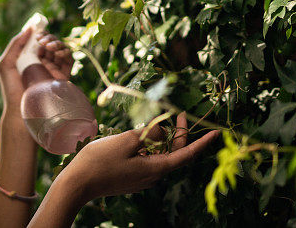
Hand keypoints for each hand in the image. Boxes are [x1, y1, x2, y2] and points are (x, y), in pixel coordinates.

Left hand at [0, 26, 72, 114]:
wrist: (20, 109)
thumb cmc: (11, 88)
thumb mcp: (6, 63)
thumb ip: (15, 44)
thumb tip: (29, 28)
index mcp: (30, 58)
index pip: (39, 41)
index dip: (40, 34)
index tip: (37, 33)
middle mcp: (43, 63)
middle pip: (51, 43)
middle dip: (49, 37)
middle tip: (42, 41)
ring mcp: (54, 69)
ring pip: (61, 49)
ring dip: (57, 43)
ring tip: (49, 47)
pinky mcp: (63, 77)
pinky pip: (69, 60)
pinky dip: (66, 52)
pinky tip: (58, 53)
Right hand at [59, 113, 219, 204]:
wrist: (78, 183)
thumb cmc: (100, 161)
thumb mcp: (126, 141)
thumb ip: (149, 134)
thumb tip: (163, 131)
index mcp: (155, 168)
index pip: (186, 154)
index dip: (202, 142)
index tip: (217, 133)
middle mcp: (153, 176)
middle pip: (174, 153)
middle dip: (179, 133)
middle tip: (179, 113)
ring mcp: (142, 178)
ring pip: (160, 155)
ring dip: (161, 138)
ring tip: (152, 122)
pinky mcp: (132, 177)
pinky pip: (148, 159)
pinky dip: (150, 146)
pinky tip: (139, 136)